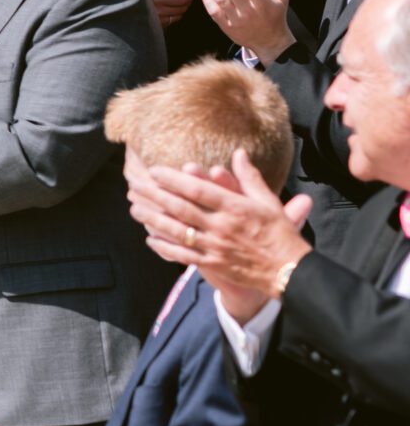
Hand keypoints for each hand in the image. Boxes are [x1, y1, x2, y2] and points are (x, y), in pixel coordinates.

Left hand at [128, 151, 313, 322]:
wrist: (290, 271)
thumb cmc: (280, 234)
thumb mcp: (269, 203)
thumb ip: (250, 178)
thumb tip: (239, 153)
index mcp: (235, 208)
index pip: (198, 190)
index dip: (174, 180)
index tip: (155, 171)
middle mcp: (222, 226)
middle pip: (181, 208)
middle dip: (155, 196)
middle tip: (135, 186)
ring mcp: (215, 247)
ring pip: (177, 231)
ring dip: (153, 219)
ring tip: (135, 208)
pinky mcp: (213, 264)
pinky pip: (183, 255)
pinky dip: (165, 247)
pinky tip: (150, 238)